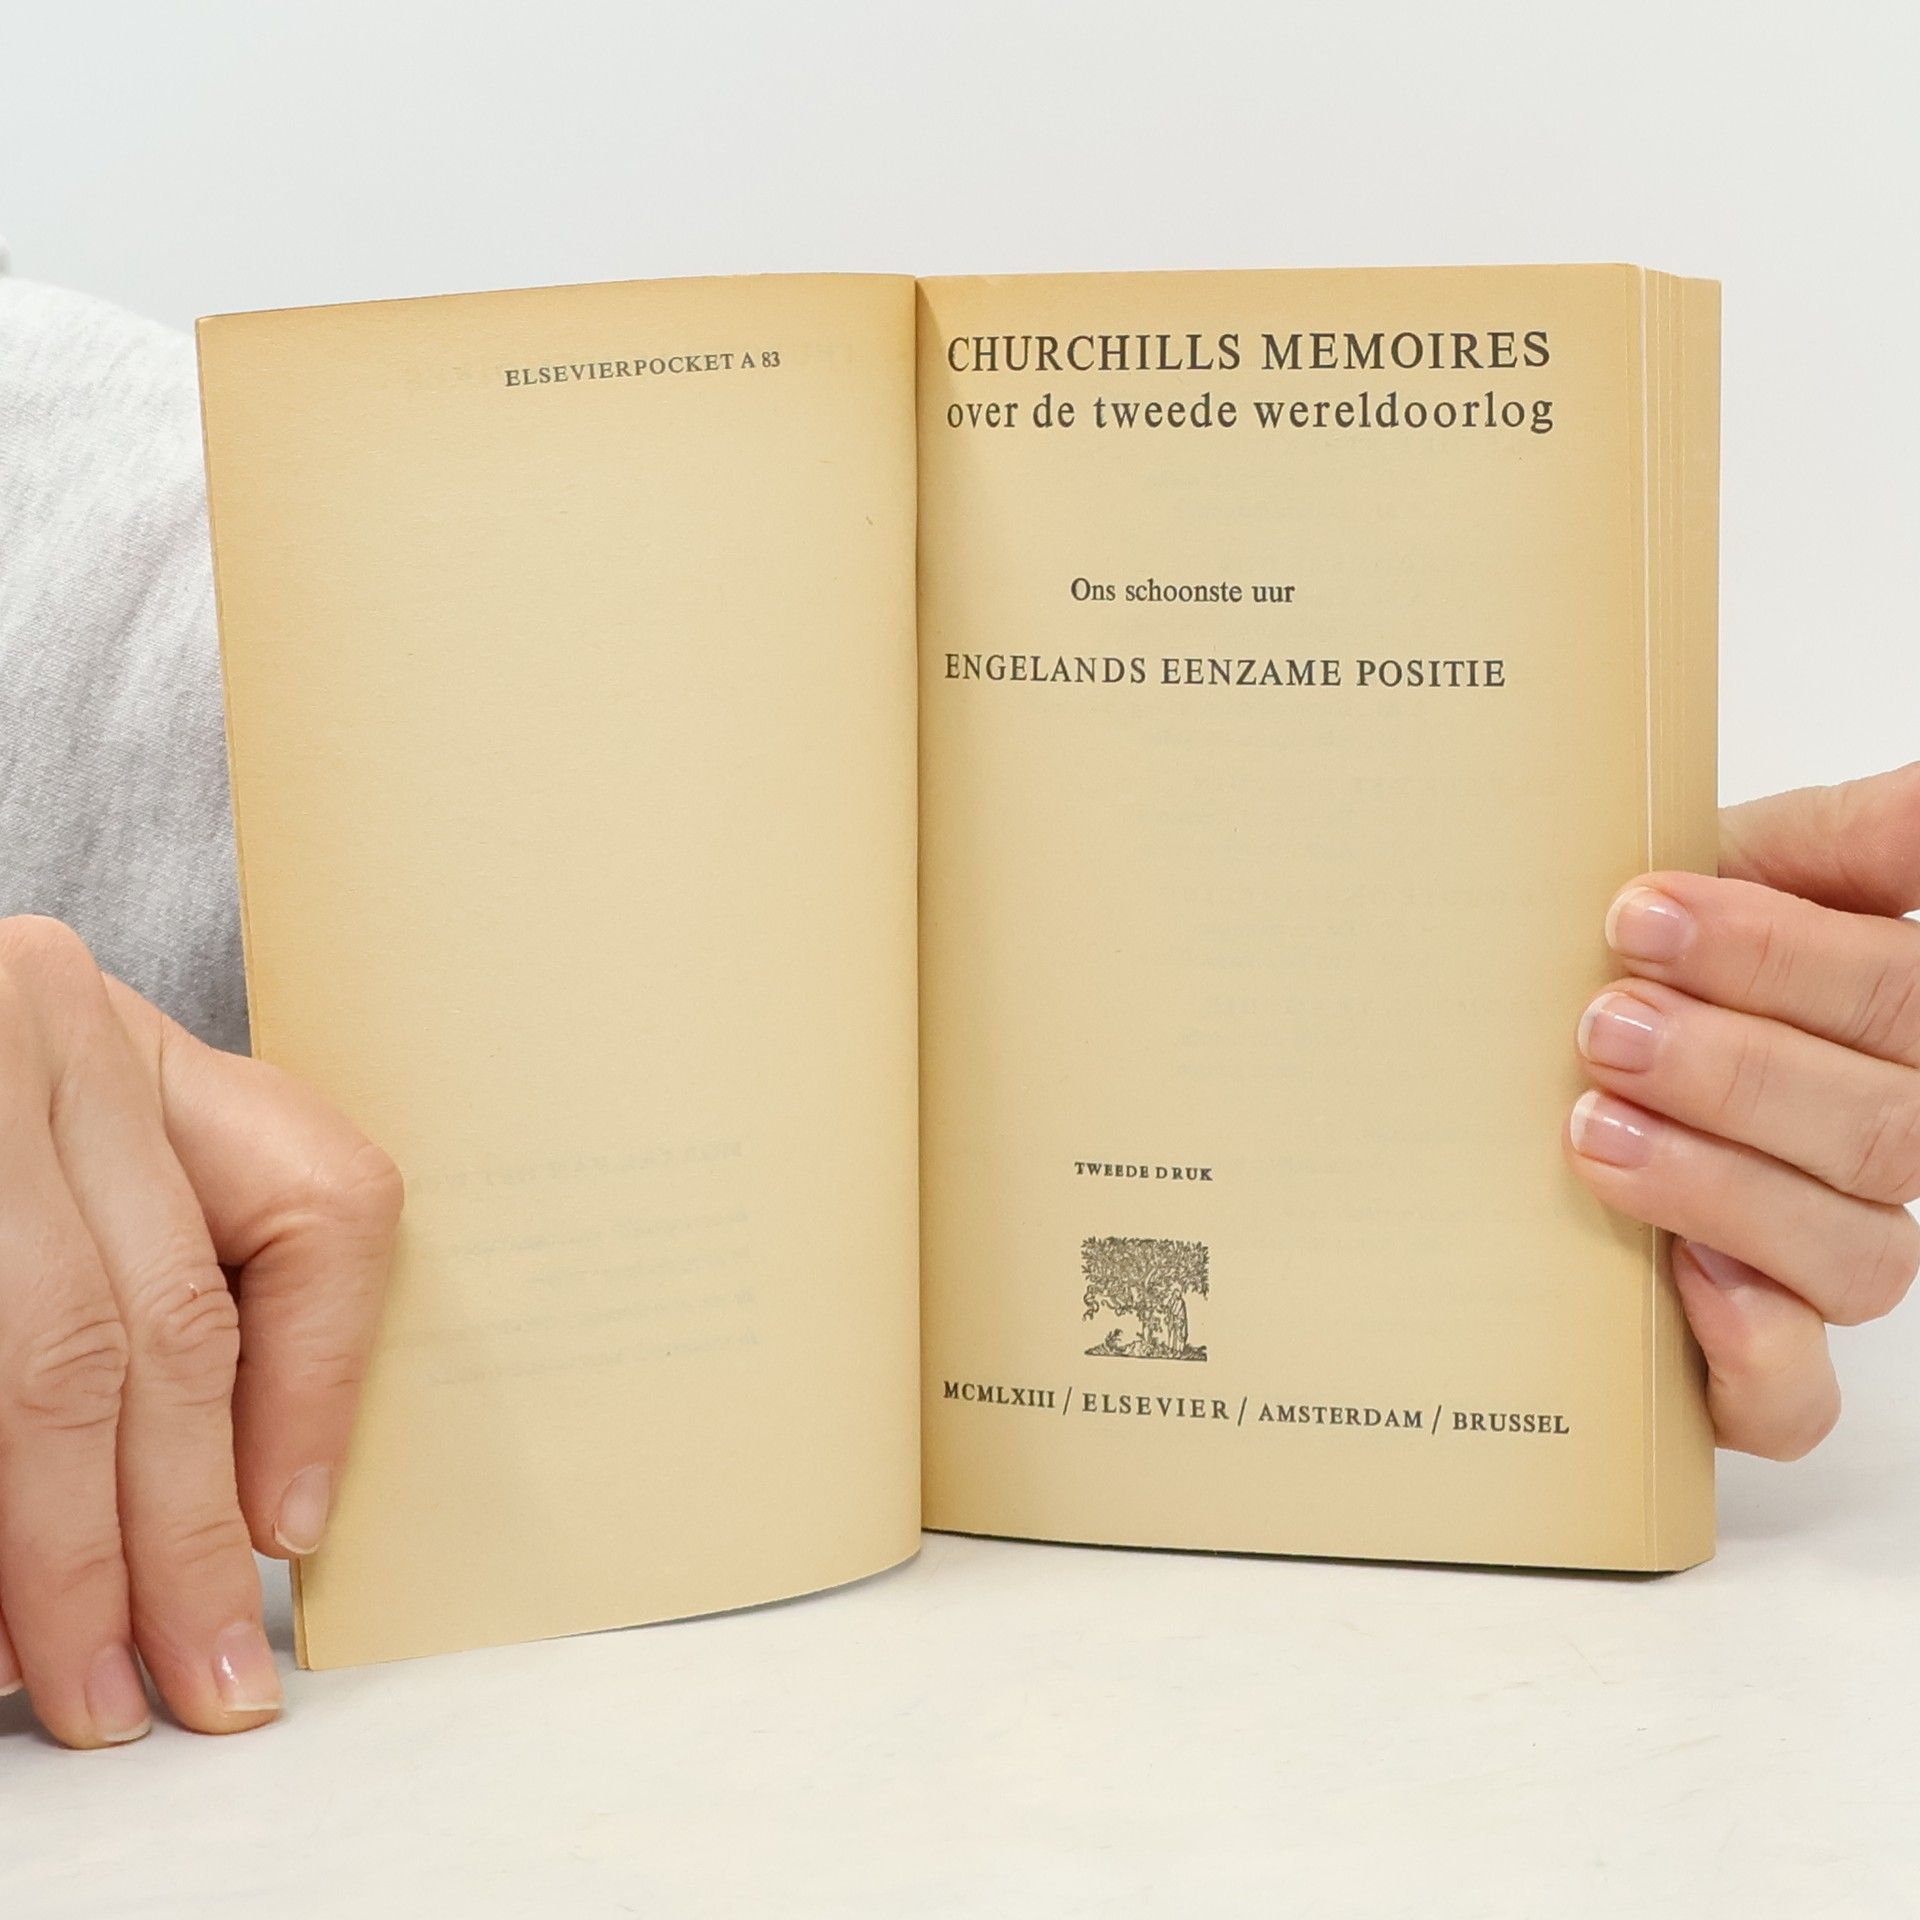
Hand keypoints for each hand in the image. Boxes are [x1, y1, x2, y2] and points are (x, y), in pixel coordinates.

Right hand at [0, 917, 399, 1746]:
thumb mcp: (76, 1136)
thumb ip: (167, 1270)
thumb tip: (272, 1510)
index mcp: (127, 1032)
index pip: (317, 1208)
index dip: (320, 1388)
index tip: (292, 1541)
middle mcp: (39, 1036)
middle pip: (161, 1324)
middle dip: (181, 1531)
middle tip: (198, 1684)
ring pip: (48, 1370)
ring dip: (64, 1556)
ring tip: (81, 1686)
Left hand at [1566, 764, 1919, 1460]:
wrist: (1555, 1067)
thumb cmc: (1645, 974)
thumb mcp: (1717, 877)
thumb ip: (1820, 844)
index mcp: (1886, 1021)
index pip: (1898, 993)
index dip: (1783, 956)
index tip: (1642, 911)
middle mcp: (1886, 1139)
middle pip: (1891, 1122)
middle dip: (1737, 1066)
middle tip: (1604, 1023)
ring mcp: (1830, 1256)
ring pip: (1859, 1252)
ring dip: (1719, 1185)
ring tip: (1594, 1122)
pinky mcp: (1760, 1360)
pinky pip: (1798, 1399)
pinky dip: (1754, 1353)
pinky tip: (1685, 1286)